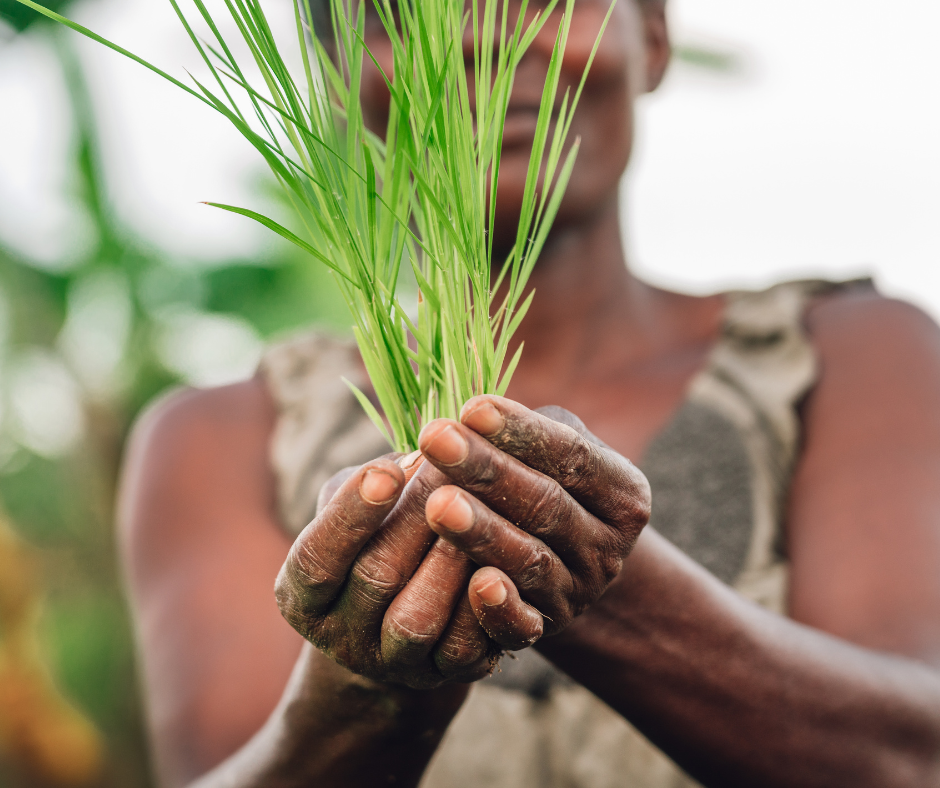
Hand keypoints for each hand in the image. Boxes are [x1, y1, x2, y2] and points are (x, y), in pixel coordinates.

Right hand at [274, 451, 499, 688]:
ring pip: (416, 620)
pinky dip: (484, 605)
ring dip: (448, 561)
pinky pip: (465, 649)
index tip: (387, 471)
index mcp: (304, 595)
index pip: (316, 557)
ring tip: (476, 509)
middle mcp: (340, 638)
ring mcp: (392, 664)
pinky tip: (500, 560)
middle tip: (451, 468)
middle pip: (373, 580)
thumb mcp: (360, 508)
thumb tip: (419, 457)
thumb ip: (374, 482)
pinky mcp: (443, 676)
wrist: (408, 616)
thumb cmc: (379, 538)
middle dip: (416, 518)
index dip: (351, 515)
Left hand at [419, 396, 650, 649]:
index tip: (471, 407)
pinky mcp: (544, 628)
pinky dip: (501, 608)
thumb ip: (529, 431)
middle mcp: (608, 547)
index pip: (572, 456)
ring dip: (482, 531)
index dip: (522, 432)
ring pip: (530, 560)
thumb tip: (472, 413)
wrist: (564, 563)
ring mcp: (578, 592)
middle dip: (488, 470)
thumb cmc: (547, 482)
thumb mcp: (555, 449)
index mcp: (623, 493)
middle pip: (547, 504)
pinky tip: (474, 583)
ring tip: (437, 503)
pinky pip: (522, 624)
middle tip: (436, 439)